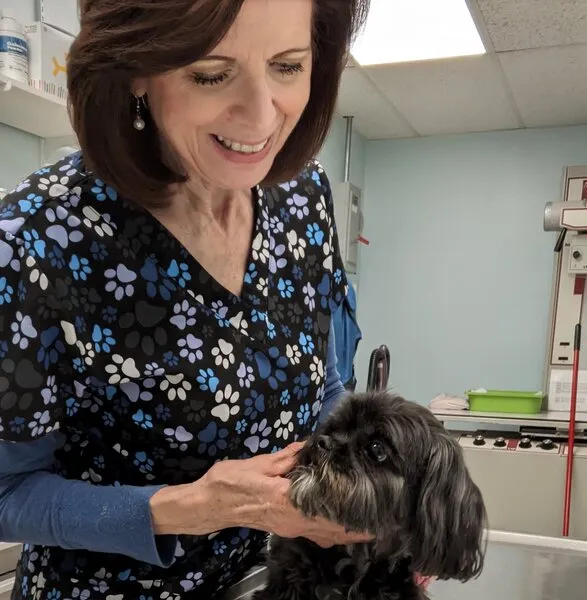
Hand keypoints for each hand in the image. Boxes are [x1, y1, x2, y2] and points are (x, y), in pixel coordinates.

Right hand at [203, 442, 372, 547]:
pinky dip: (331, 532)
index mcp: (286, 501)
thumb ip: (287, 457)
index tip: (373, 510)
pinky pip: (314, 534)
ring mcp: (288, 527)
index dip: (350, 512)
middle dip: (356, 528)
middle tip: (381, 520)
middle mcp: (291, 520)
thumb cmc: (230, 482)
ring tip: (369, 525)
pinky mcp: (284, 527)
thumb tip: (309, 445)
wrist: (209, 504)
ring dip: (346, 532)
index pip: (326, 509)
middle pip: (331, 530)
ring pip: (324, 535)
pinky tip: (341, 525)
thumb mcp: (260, 464)